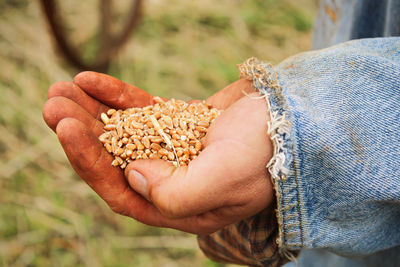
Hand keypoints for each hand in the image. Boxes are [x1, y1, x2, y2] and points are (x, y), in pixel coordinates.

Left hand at [43, 72, 273, 233]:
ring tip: (62, 88)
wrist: (297, 117)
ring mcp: (176, 151)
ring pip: (124, 134)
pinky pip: (143, 111)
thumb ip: (178, 192)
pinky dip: (119, 96)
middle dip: (83, 133)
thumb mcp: (227, 179)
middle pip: (116, 161)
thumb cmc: (269, 152)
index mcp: (184, 207)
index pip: (124, 192)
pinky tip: (93, 80)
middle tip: (54, 102)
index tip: (68, 128)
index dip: (91, 163)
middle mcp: (176, 182)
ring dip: (92, 112)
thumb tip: (133, 176)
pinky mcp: (181, 124)